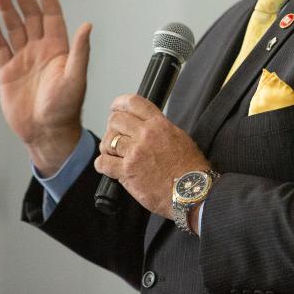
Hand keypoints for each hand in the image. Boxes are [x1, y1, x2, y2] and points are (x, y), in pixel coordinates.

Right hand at [0, 0, 91, 175]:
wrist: (46, 132)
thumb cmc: (66, 108)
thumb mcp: (76, 77)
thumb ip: (80, 51)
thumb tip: (87, 25)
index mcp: (60, 48)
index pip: (52, 15)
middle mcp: (41, 50)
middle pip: (31, 16)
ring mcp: (24, 59)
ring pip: (14, 28)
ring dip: (7, 10)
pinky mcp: (8, 71)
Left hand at [95, 94, 210, 218]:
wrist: (191, 190)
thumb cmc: (189, 167)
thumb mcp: (179, 137)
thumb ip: (160, 129)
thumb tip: (144, 126)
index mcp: (160, 124)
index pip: (134, 103)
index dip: (120, 103)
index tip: (116, 108)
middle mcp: (146, 135)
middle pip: (116, 120)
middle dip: (112, 127)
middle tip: (115, 136)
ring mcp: (135, 153)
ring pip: (107, 141)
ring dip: (108, 148)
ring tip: (114, 154)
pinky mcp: (127, 172)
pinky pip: (103, 163)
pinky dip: (102, 164)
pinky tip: (108, 166)